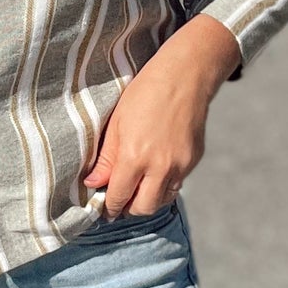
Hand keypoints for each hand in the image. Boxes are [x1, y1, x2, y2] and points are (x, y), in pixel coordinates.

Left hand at [83, 14, 240, 217]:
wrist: (185, 77)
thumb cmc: (145, 94)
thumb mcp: (116, 123)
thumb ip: (106, 159)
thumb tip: (94, 183)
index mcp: (135, 156)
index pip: (119, 197)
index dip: (109, 207)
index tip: (105, 211)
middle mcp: (160, 167)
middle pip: (142, 208)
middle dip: (128, 209)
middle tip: (120, 202)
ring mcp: (180, 166)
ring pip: (162, 200)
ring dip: (148, 200)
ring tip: (138, 188)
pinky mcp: (193, 160)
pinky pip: (177, 184)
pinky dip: (164, 185)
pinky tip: (155, 172)